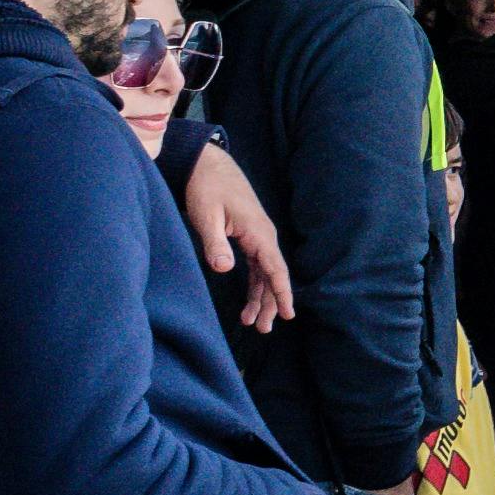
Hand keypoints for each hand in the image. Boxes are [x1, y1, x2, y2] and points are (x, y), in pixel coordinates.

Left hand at [183, 141, 296, 330]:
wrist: (207, 165)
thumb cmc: (206, 188)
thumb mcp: (206, 216)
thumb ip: (215, 244)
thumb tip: (225, 270)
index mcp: (258, 233)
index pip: (275, 269)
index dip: (282, 293)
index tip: (288, 314)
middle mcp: (263, 236)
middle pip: (272, 276)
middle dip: (271, 303)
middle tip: (264, 329)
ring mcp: (257, 236)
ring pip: (265, 273)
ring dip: (261, 297)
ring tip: (253, 322)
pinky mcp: (248, 236)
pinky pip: (257, 265)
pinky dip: (255, 283)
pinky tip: (250, 299)